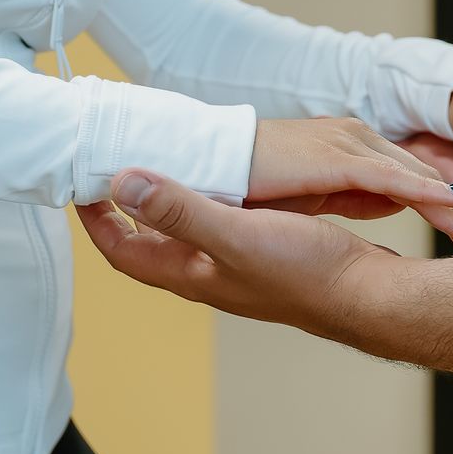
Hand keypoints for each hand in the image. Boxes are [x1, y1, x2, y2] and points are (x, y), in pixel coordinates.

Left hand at [77, 170, 400, 332]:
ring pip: (189, 229)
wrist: (371, 295)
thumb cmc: (307, 274)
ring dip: (170, 197)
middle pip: (149, 239)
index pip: (122, 250)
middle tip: (115, 162)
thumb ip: (181, 210)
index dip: (96, 220)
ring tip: (162, 159)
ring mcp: (238, 264)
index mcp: (189, 272)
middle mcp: (208, 271)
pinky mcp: (269, 251)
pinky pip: (226, 220)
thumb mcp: (236, 235)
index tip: (81, 182)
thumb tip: (122, 183)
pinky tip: (228, 174)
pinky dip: (215, 194)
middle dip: (126, 205)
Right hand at [245, 113, 452, 250]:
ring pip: (414, 179)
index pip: (411, 179)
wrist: (208, 159)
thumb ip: (354, 194)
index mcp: (354, 148)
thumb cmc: (253, 181)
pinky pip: (390, 178)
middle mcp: (357, 139)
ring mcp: (348, 145)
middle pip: (422, 179)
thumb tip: (393, 204)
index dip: (443, 208)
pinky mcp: (334, 158)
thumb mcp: (314, 192)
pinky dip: (425, 192)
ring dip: (451, 211)